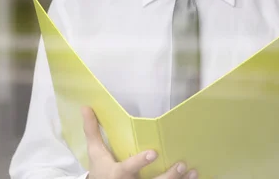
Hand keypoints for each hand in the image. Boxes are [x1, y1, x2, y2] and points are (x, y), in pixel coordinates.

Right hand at [82, 106, 197, 178]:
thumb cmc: (101, 170)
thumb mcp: (95, 153)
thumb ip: (92, 130)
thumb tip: (86, 107)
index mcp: (117, 174)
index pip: (128, 168)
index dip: (141, 162)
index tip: (154, 152)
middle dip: (168, 176)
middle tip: (181, 164)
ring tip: (192, 172)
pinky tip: (192, 177)